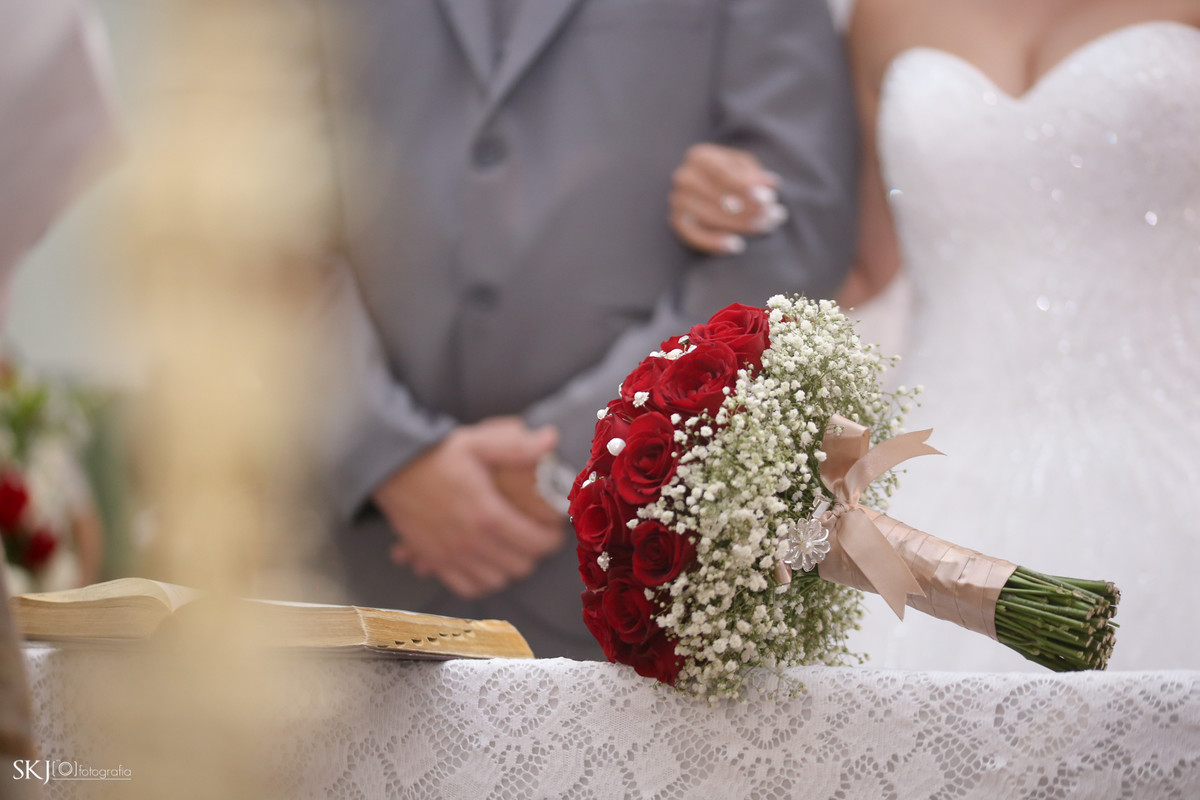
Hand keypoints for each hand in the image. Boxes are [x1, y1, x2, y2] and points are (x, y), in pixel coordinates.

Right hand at [373, 418, 564, 598]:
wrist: (389, 468)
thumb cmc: (436, 454)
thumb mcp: (477, 442)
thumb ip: (515, 446)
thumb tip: (551, 439)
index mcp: (488, 515)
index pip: (537, 543)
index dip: (552, 537)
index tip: (553, 527)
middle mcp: (471, 542)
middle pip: (520, 566)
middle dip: (533, 552)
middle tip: (534, 534)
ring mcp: (451, 555)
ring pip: (497, 581)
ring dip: (508, 567)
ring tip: (512, 548)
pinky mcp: (434, 560)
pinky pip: (467, 588)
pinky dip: (481, 581)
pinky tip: (485, 563)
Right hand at [669, 143, 787, 254]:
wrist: (708, 185)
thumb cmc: (731, 173)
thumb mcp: (744, 166)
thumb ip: (756, 175)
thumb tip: (769, 184)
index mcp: (699, 157)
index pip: (723, 173)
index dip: (745, 187)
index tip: (767, 199)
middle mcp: (684, 177)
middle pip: (717, 196)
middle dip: (747, 209)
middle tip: (772, 217)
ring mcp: (677, 201)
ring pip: (709, 217)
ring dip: (739, 225)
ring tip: (763, 227)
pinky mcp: (677, 221)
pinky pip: (694, 236)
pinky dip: (715, 243)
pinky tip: (737, 246)